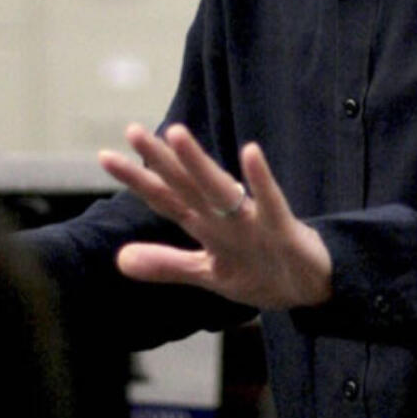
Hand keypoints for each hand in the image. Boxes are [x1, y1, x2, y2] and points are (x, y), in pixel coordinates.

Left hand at [99, 122, 332, 311]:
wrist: (311, 287)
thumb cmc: (259, 271)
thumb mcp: (207, 274)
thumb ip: (166, 265)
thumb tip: (120, 260)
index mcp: (205, 224)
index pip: (164, 199)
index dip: (137, 180)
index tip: (105, 157)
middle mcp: (223, 215)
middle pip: (186, 185)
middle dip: (159, 160)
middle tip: (132, 130)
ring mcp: (252, 220)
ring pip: (219, 189)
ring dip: (198, 163)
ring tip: (176, 134)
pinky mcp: (281, 228)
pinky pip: (270, 203)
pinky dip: (261, 181)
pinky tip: (250, 154)